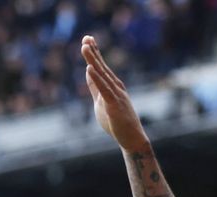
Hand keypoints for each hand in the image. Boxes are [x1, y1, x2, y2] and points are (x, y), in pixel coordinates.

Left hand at [80, 36, 149, 151]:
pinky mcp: (114, 104)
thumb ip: (95, 87)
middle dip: (93, 52)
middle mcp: (116, 87)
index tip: (88, 39)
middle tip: (86, 37)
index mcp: (112, 86)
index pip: (101, 67)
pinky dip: (96, 78)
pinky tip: (89, 68)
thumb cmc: (117, 122)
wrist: (131, 138)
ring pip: (102, 75)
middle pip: (102, 67)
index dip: (95, 53)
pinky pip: (103, 89)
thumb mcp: (101, 102)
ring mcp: (116, 95)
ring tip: (85, 47)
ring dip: (93, 60)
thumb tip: (88, 72)